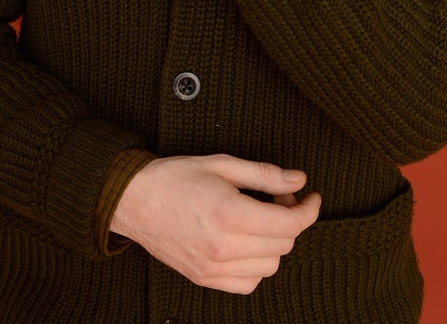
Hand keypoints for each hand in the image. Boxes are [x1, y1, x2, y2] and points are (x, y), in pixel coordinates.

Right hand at [110, 154, 320, 293]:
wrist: (134, 200)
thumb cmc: (176, 177)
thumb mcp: (223, 164)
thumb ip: (264, 174)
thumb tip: (298, 180)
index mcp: (230, 214)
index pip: (289, 224)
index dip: (308, 209)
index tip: (312, 197)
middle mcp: (224, 247)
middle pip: (283, 244)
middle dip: (290, 219)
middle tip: (278, 196)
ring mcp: (213, 268)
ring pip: (270, 266)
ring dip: (275, 242)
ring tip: (260, 218)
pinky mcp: (204, 279)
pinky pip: (248, 283)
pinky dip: (257, 265)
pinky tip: (247, 242)